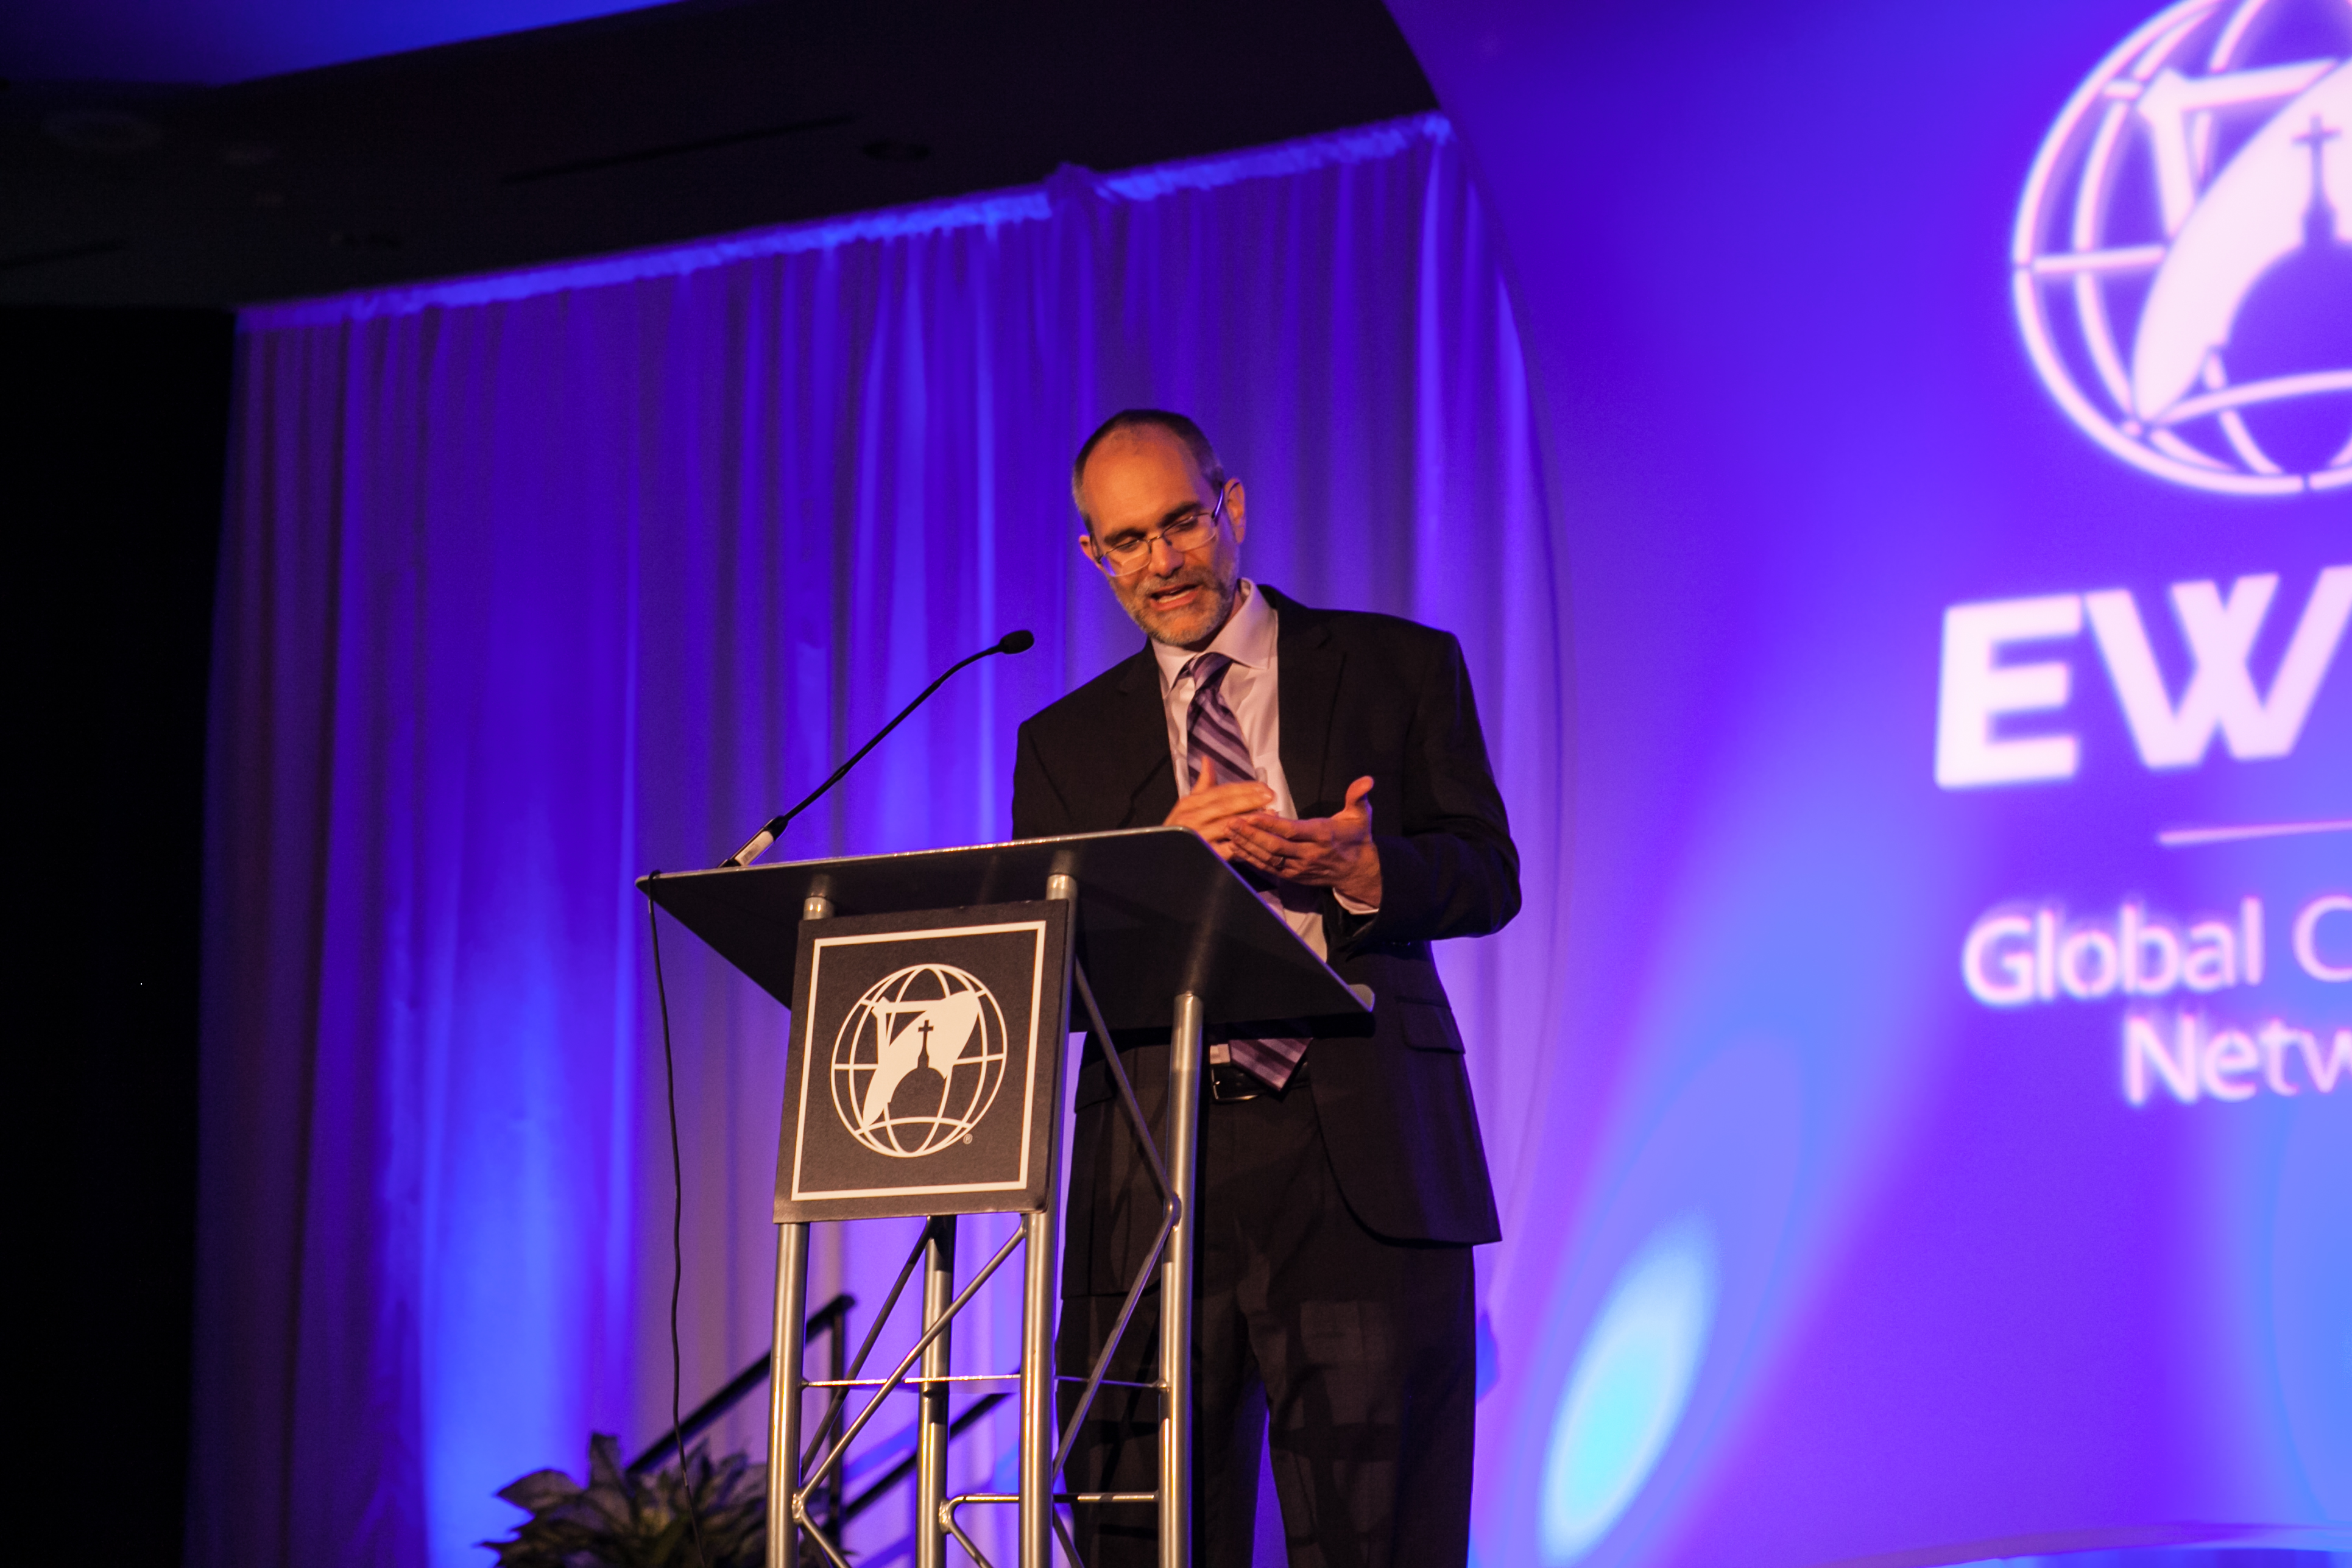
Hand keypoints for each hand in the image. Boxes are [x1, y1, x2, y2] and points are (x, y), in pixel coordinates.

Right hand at [1164, 758, 1275, 859]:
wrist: (1163, 857)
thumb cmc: (1180, 828)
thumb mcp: (1188, 805)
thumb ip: (1203, 784)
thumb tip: (1208, 760)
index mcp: (1190, 803)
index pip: (1221, 792)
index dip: (1243, 788)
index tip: (1263, 786)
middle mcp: (1193, 818)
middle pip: (1226, 806)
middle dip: (1250, 800)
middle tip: (1271, 796)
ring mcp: (1199, 837)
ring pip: (1229, 825)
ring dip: (1251, 820)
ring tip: (1271, 815)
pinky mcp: (1205, 855)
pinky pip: (1227, 849)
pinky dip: (1242, 843)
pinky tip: (1257, 839)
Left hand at [1228, 776, 1380, 906]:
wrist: (1357, 871)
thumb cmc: (1355, 838)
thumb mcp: (1361, 815)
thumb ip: (1358, 796)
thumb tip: (1367, 780)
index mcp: (1322, 836)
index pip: (1292, 831)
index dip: (1270, 824)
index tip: (1251, 814)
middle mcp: (1309, 854)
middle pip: (1275, 846)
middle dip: (1251, 835)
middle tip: (1231, 822)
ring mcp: (1299, 868)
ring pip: (1268, 859)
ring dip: (1247, 846)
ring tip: (1229, 833)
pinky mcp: (1293, 876)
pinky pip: (1269, 868)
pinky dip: (1252, 859)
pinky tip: (1237, 848)